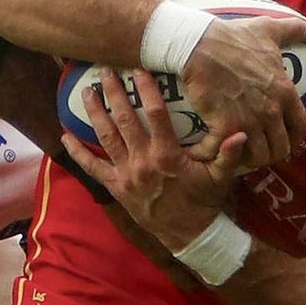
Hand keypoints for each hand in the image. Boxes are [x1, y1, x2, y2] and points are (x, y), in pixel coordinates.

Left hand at [61, 67, 247, 253]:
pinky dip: (78, 153)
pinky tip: (64, 137)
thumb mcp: (220, 177)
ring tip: (85, 92)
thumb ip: (228, 154)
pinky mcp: (116, 187)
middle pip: (125, 120)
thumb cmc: (204, 202)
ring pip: (106, 138)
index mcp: (167, 155)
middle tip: (104, 70)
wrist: (188, 235)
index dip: (148, 90)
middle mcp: (143, 162)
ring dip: (95, 114)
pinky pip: (93, 169)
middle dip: (114, 93)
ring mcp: (126, 175)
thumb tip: (240, 133)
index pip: (156, 115)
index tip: (140, 68)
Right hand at [180, 14, 305, 169]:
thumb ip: (295, 30)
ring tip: (238, 152)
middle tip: (258, 148)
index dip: (295, 138)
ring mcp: (249, 121)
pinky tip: (212, 150)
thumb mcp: (268, 29)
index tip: (283, 138)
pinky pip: (228, 154)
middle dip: (271, 153)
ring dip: (248, 158)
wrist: (199, 44)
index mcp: (285, 91)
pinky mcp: (225, 126)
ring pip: (258, 157)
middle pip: (281, 150)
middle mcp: (271, 110)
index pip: (303, 129)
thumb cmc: (233, 37)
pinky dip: (219, 155)